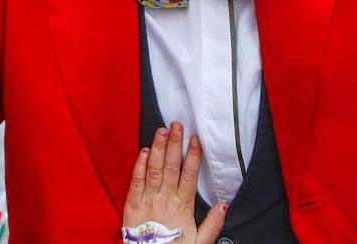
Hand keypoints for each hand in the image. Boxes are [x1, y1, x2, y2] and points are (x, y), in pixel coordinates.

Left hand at [122, 123, 226, 242]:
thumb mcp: (199, 243)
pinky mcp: (132, 206)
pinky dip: (139, 166)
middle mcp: (165, 201)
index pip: (189, 177)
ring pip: (154, 170)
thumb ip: (212, 224)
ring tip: (162, 131)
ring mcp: (147, 202)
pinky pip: (136, 182)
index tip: (195, 139)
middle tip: (177, 125)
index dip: (193, 157)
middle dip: (175, 145)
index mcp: (182, 208)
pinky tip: (144, 151)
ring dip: (159, 149)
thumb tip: (224, 205)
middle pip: (171, 168)